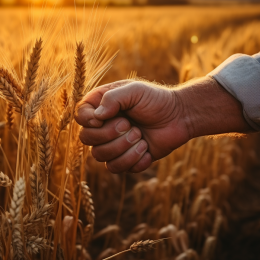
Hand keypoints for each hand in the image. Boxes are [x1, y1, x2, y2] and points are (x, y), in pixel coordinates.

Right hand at [75, 77, 251, 173]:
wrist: (179, 117)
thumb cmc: (156, 100)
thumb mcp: (134, 91)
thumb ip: (113, 98)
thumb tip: (97, 116)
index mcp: (100, 106)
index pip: (80, 116)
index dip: (88, 120)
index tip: (105, 118)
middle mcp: (102, 126)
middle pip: (86, 139)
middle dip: (110, 135)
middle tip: (132, 126)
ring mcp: (112, 144)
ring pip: (100, 156)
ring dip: (123, 148)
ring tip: (141, 137)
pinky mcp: (124, 160)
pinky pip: (116, 168)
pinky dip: (134, 160)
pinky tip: (147, 149)